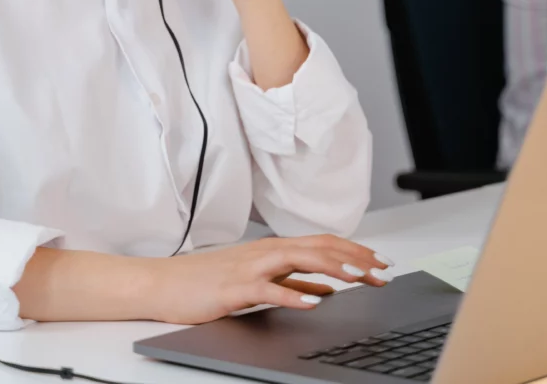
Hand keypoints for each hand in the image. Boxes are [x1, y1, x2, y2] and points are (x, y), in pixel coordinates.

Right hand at [146, 234, 392, 324]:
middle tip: (382, 268)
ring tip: (358, 275)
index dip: (354, 250)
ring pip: (298, 260)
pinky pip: (269, 290)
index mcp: (273, 250)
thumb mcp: (258, 279)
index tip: (381, 262)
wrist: (164, 282)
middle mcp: (266, 252)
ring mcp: (251, 267)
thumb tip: (325, 288)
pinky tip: (313, 302)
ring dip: (331, 266)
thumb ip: (293, 282)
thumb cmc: (207, 281)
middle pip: (318, 248)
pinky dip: (293, 294)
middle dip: (354, 256)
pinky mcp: (236, 288)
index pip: (323, 244)